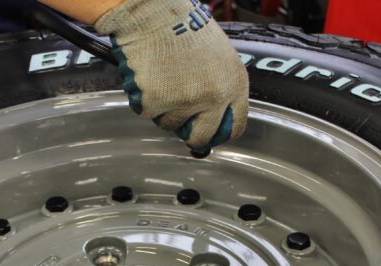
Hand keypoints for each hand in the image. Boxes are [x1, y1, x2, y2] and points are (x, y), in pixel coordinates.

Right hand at [95, 0, 248, 151]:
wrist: (156, 13)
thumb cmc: (184, 28)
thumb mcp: (220, 57)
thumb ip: (221, 87)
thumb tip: (213, 115)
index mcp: (234, 84)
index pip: (235, 127)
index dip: (219, 132)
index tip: (209, 132)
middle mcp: (214, 96)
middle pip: (201, 138)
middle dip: (189, 132)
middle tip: (180, 118)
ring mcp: (185, 102)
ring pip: (171, 125)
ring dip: (164, 110)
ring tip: (163, 80)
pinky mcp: (157, 103)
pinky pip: (149, 113)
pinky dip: (145, 99)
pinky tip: (150, 77)